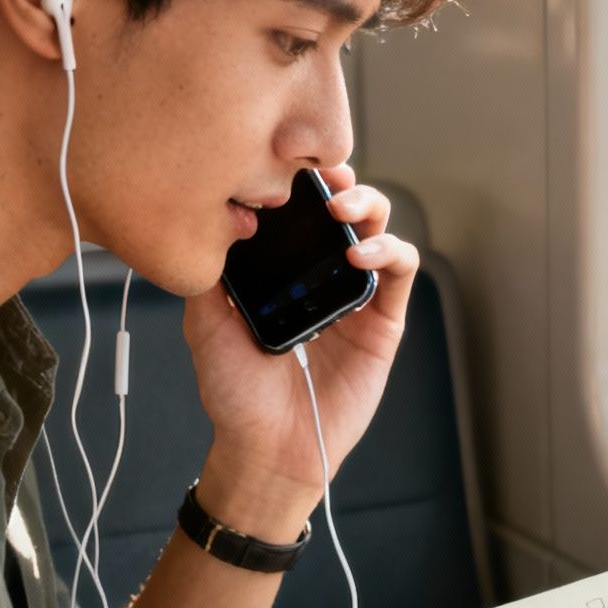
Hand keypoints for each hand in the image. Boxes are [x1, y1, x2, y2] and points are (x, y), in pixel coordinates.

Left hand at [181, 166, 420, 538]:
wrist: (268, 447)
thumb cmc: (236, 394)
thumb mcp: (206, 323)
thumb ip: (210, 272)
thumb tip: (218, 215)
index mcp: (282, 269)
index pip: (299, 209)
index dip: (300, 179)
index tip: (287, 160)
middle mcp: (321, 275)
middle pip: (344, 207)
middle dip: (341, 181)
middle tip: (327, 178)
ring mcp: (356, 296)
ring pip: (378, 228)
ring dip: (368, 206)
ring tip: (344, 211)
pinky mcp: (384, 321)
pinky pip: (401, 271)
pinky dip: (389, 250)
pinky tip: (361, 254)